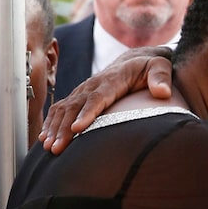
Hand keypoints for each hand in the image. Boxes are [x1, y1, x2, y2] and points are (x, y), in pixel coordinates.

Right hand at [40, 46, 173, 154]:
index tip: (78, 128)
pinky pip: (61, 109)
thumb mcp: (160, 67)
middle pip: (75, 106)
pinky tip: (45, 139)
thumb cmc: (151, 67)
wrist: (136, 60)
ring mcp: (84, 90)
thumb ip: (161, 77)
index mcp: (112, 79)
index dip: (87, 112)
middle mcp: (93, 84)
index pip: (98, 97)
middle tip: (57, 148)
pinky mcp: (80, 97)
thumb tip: (163, 92)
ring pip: (64, 109)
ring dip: (54, 128)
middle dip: (64, 128)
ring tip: (49, 147)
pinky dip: (51, 123)